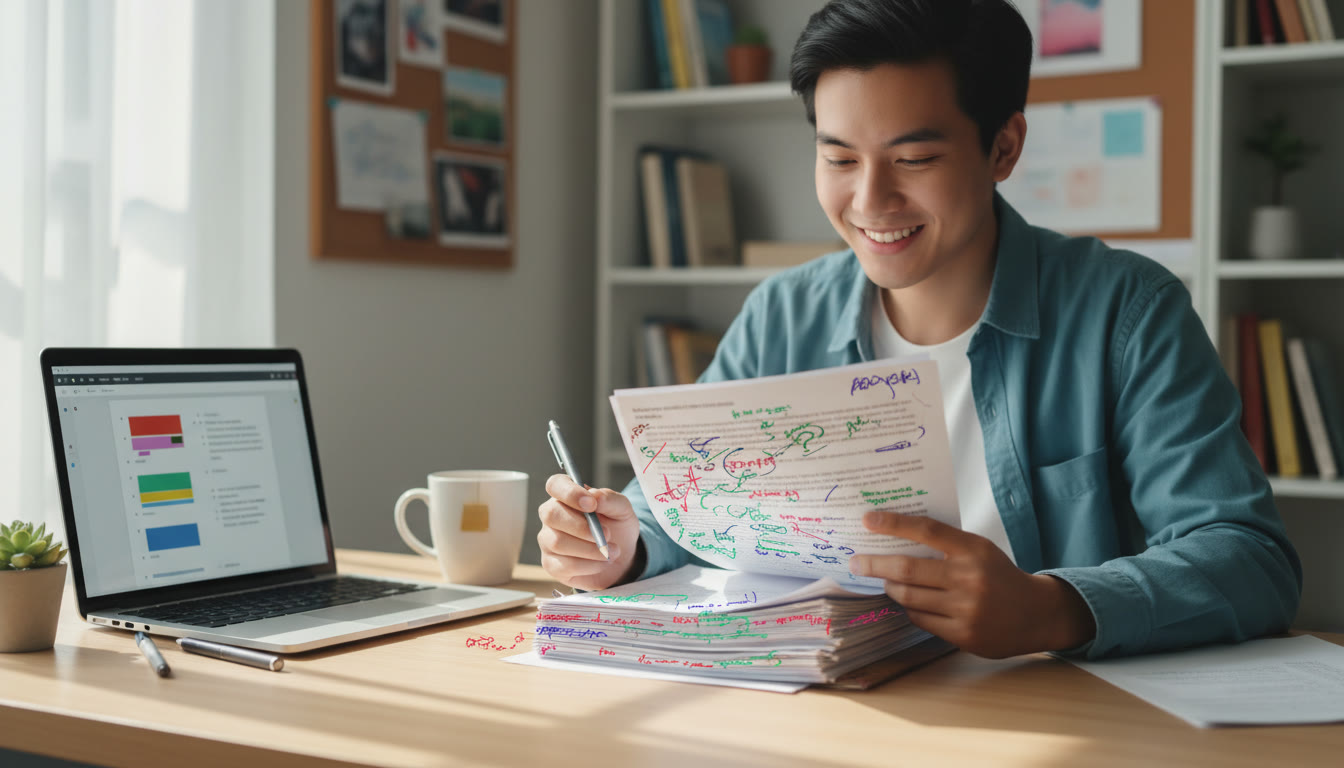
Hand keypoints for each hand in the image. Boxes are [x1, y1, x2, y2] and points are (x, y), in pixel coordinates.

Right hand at [537, 474, 643, 589]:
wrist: (621, 557)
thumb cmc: (616, 527)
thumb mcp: (622, 510)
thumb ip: (610, 499)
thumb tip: (595, 496)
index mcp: (566, 495)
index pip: (555, 485)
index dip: (570, 493)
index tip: (591, 504)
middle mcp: (552, 515)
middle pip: (551, 515)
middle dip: (581, 526)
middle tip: (607, 534)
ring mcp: (548, 540)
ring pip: (557, 542)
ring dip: (590, 549)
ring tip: (612, 551)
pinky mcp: (551, 564)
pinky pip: (564, 565)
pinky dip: (589, 565)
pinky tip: (602, 562)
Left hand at [849, 511, 1094, 657]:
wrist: (1036, 614)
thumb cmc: (999, 575)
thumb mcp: (979, 550)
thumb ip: (946, 545)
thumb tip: (896, 537)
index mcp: (973, 549)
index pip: (927, 530)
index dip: (894, 523)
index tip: (868, 519)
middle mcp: (968, 578)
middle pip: (907, 568)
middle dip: (874, 564)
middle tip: (856, 562)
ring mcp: (965, 609)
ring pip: (908, 597)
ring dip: (890, 587)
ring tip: (885, 581)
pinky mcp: (963, 635)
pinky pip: (920, 619)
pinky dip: (910, 608)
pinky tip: (910, 602)